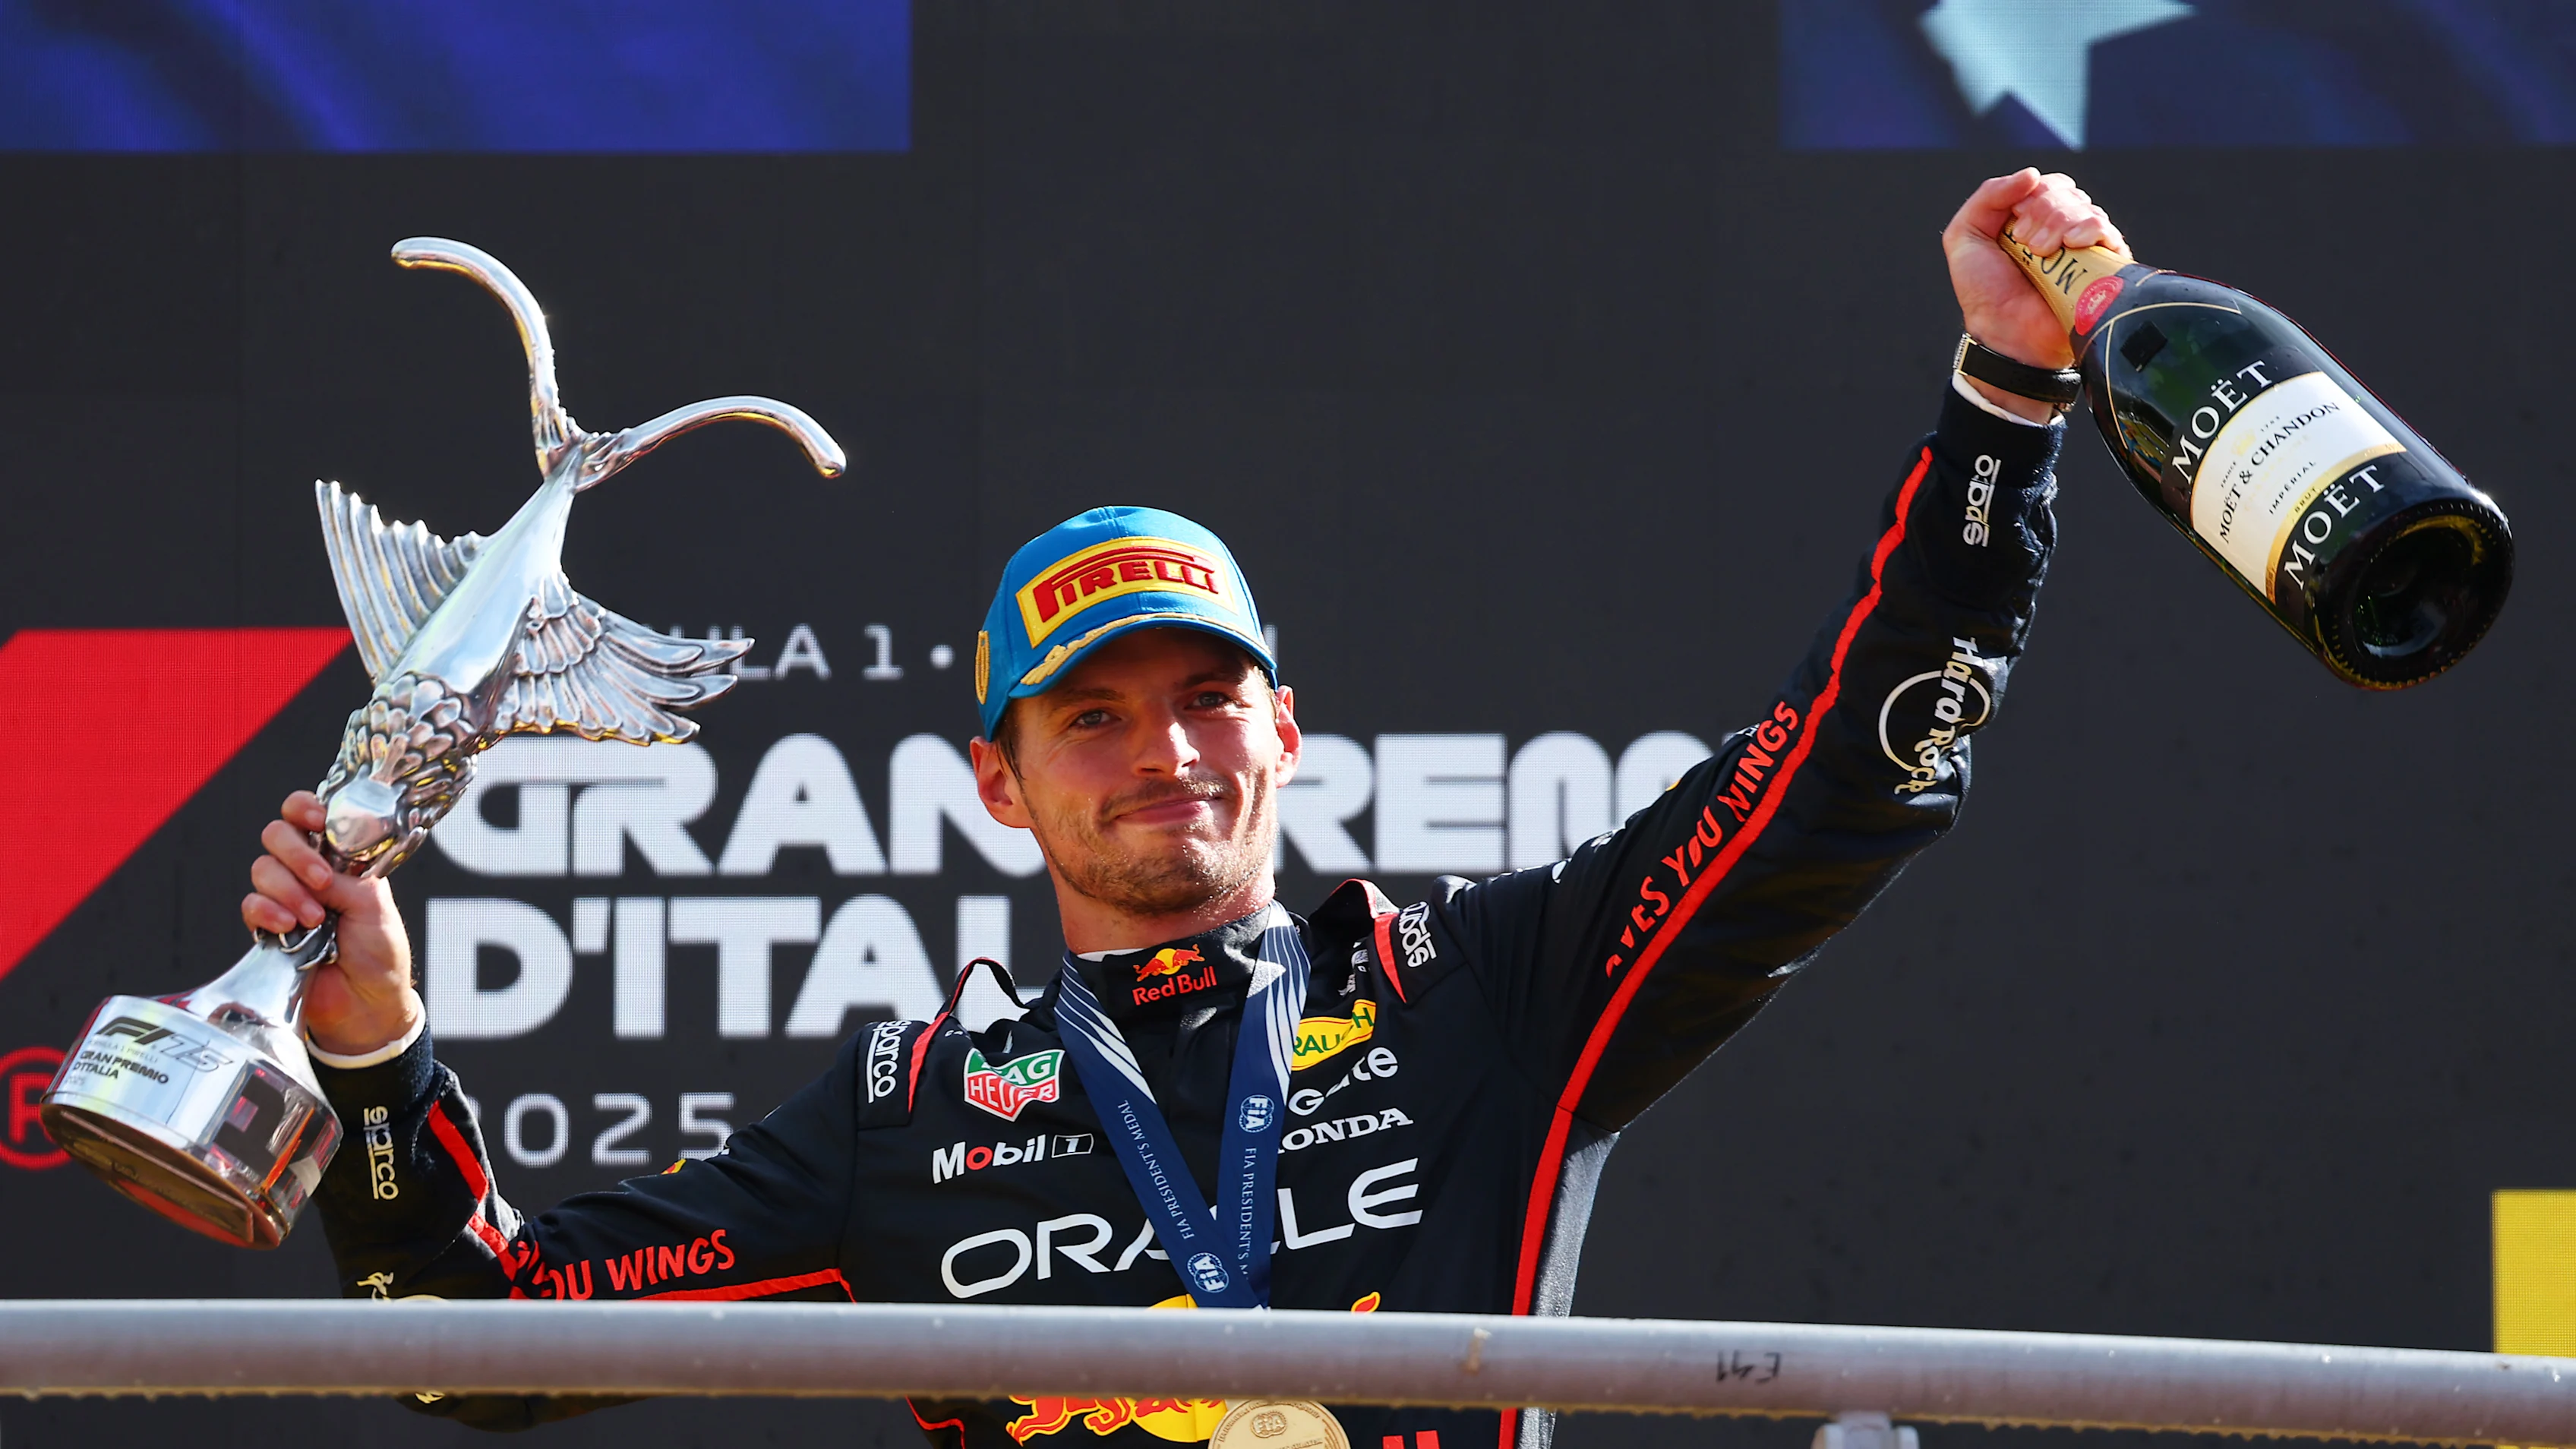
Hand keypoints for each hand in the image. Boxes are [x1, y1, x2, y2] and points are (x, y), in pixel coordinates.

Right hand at [241, 791, 420, 1058]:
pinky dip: (268, 912)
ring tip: (314, 918)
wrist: (366, 1002)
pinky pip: (250, 904)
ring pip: (262, 868)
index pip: (309, 814)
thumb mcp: (374, 905)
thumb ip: (345, 878)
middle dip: (295, 853)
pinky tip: (289, 928)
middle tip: (322, 882)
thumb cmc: (379, 952)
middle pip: (277, 834)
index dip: (305, 809)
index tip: (317, 823)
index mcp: (339, 857)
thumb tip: (318, 865)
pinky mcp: (266, 927)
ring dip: (288, 890)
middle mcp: (308, 871)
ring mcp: (285, 897)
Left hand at [1943, 168, 2128, 417]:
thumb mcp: (1965, 237)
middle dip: (2040, 211)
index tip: (2014, 226)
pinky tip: (2071, 244)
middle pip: (2065, 192)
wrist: (2004, 333)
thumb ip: (1988, 195)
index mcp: (2033, 219)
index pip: (2047, 183)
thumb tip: (2032, 174)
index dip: (2030, 195)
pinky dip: (2088, 228)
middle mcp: (2063, 229)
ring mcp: (2085, 247)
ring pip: (2084, 207)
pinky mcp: (2104, 266)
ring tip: (2040, 254)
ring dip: (2057, 223)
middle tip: (2026, 246)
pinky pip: (2106, 230)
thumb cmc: (1984, 291)